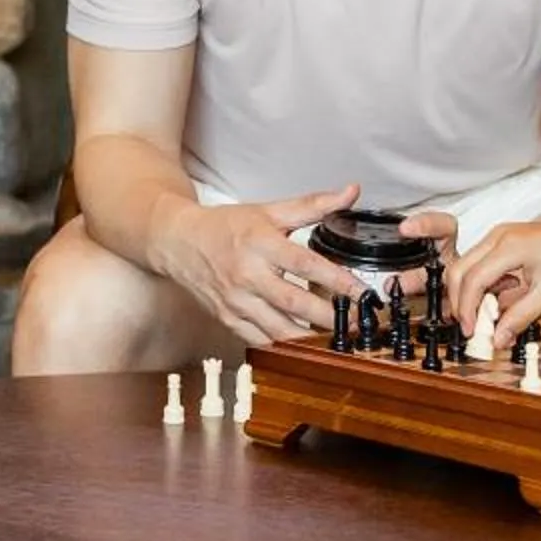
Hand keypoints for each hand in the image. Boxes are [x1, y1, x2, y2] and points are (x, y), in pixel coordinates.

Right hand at [150, 186, 355, 344]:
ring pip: (278, 329)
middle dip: (330, 317)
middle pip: (294, 302)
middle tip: (359, 324)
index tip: (362, 292)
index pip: (305, 264)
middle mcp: (247, 275)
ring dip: (311, 339)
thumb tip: (351, 192)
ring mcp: (236, 302)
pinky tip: (307, 348)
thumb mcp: (269, 210)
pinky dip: (285, 347)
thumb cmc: (226, 227)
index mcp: (260, 244)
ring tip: (339, 342)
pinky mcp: (228, 320)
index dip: (336, 280)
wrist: (178, 242)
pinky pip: (261, 341)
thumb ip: (313, 205)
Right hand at [450, 212, 540, 343]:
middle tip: (471, 327)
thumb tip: (498, 339)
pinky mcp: (505, 239)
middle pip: (458, 270)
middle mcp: (498, 236)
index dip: (466, 310)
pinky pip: (481, 262)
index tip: (470, 332)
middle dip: (460, 301)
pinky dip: (483, 283)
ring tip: (490, 314)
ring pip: (467, 266)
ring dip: (471, 293)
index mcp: (508, 247)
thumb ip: (519, 318)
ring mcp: (500, 235)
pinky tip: (503, 296)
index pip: (471, 281)